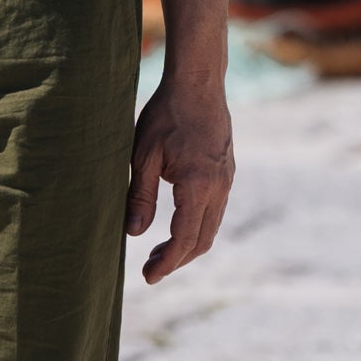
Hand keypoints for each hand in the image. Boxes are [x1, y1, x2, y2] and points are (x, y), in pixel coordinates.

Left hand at [125, 70, 233, 282]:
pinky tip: (177, 223)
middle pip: (202, 240)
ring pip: (211, 226)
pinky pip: (215, 210)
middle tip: (150, 269)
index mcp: (198, 186)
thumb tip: (134, 234)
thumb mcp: (144, 155)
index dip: (167, 263)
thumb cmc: (166, 115)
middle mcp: (219, 187)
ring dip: (187, 244)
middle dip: (176, 259)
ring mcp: (227, 180)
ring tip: (160, 251)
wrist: (198, 83)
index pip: (185, 239)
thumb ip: (140, 197)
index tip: (148, 277)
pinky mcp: (226, 172)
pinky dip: (197, 226)